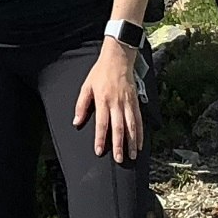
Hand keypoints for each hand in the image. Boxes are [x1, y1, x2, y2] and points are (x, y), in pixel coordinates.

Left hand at [74, 42, 144, 162]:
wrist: (118, 59)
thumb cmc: (100, 73)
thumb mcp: (86, 86)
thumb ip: (81, 105)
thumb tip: (76, 122)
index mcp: (103, 100)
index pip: (101, 123)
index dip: (100, 138)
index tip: (99, 151)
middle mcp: (116, 103)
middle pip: (118, 127)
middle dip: (119, 145)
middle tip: (120, 159)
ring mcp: (128, 103)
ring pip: (131, 126)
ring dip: (132, 142)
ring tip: (133, 155)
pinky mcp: (135, 102)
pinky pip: (139, 120)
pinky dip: (140, 133)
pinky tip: (140, 143)